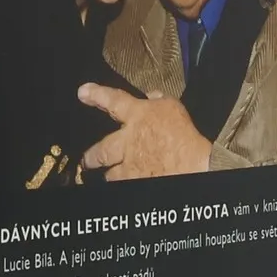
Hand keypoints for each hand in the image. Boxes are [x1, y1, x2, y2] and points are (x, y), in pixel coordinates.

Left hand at [78, 83, 212, 179]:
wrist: (192, 164)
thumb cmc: (185, 136)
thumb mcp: (174, 108)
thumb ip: (159, 101)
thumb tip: (152, 95)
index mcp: (137, 116)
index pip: (112, 100)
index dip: (96, 95)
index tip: (83, 92)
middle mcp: (126, 141)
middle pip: (100, 151)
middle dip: (91, 157)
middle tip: (87, 160)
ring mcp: (129, 165)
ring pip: (111, 175)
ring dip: (112, 175)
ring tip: (111, 176)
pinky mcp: (134, 182)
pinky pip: (124, 184)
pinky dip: (125, 183)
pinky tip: (128, 182)